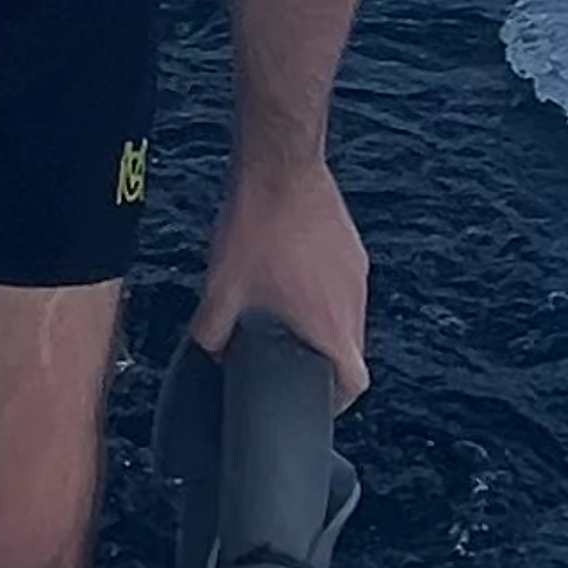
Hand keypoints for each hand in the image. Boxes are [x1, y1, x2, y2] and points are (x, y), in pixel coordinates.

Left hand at [189, 161, 369, 401]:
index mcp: (331, 325)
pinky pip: (344, 284)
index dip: (337, 400)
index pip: (355, 382)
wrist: (280, 165)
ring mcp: (358, 272)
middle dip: (323, 362)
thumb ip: (212, 334)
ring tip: (287, 316)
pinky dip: (324, 292)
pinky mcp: (352, 247)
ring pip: (348, 315)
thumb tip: (210, 352)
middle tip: (289, 360)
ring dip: (324, 324)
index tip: (315, 401)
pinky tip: (290, 277)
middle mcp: (355, 302)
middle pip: (352, 351)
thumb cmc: (256, 228)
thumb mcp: (220, 291)